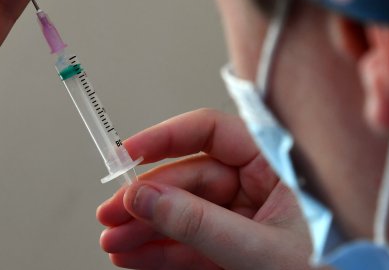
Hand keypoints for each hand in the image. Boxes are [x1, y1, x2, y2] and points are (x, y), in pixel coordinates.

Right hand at [97, 109, 310, 269]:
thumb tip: (146, 197)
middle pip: (189, 178)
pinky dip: (163, 252)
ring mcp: (248, 220)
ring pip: (186, 213)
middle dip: (148, 198)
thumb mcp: (260, 250)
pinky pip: (193, 244)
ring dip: (147, 228)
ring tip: (114, 242)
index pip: (212, 133)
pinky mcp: (239, 252)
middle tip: (111, 213)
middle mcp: (260, 186)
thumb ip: (200, 225)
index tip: (126, 154)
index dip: (165, 138)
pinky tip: (134, 256)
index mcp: (277, 165)